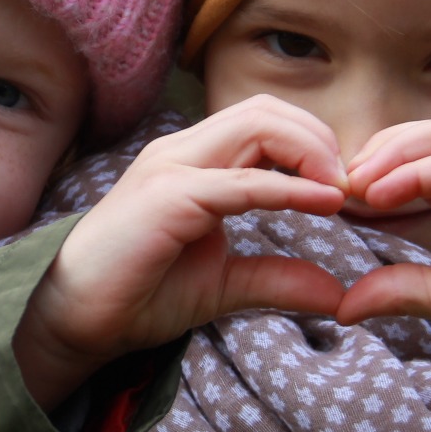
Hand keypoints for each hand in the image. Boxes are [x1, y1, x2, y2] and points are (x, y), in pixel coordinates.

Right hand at [13, 96, 349, 407]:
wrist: (76, 320)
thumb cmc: (139, 293)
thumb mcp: (224, 284)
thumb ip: (277, 277)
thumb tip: (338, 293)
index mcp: (194, 160)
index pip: (266, 121)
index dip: (316, 146)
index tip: (351, 192)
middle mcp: (182, 150)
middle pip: (267, 110)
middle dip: (322, 140)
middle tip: (354, 188)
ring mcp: (171, 167)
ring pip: (258, 125)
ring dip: (312, 152)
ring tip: (342, 191)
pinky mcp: (168, 197)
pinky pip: (242, 181)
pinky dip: (290, 187)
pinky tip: (325, 203)